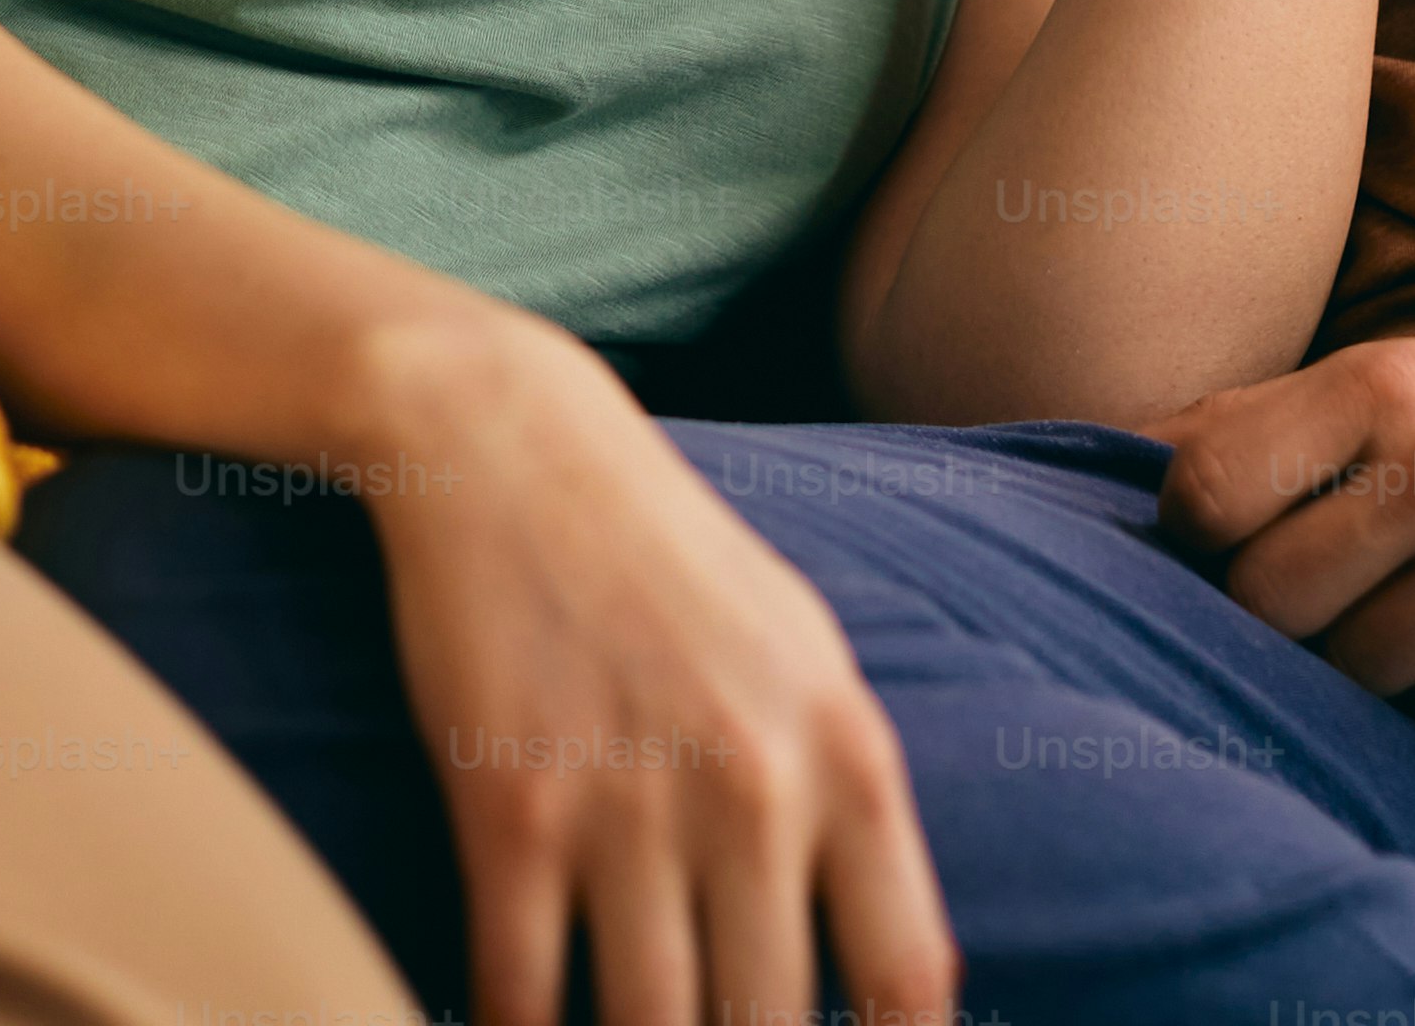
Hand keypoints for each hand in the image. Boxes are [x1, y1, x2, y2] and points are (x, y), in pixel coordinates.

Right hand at [356, 318, 955, 1025]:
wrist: (513, 444)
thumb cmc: (671, 559)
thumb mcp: (807, 656)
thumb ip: (853, 802)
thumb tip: (906, 971)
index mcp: (846, 755)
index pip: (906, 978)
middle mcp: (753, 789)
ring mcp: (627, 802)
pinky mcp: (509, 808)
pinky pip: (519, 991)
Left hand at [1152, 304, 1414, 742]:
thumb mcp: (1397, 370)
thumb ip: (1258, 419)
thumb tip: (1110, 454)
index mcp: (1383, 383)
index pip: (1207, 489)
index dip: (1195, 537)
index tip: (1229, 543)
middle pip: (1272, 603)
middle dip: (1281, 619)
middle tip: (1329, 600)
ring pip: (1360, 674)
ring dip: (1370, 666)